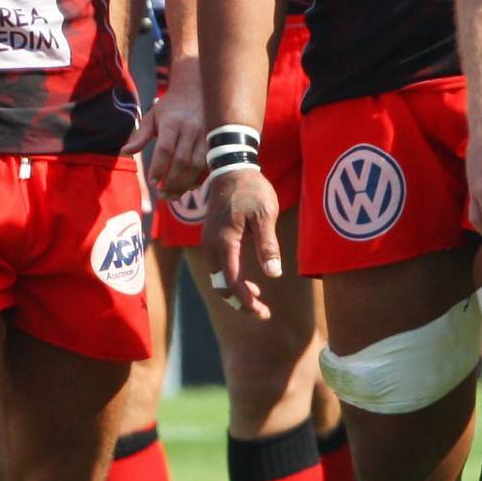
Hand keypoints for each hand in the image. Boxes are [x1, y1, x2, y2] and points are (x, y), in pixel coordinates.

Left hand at [129, 76, 203, 199]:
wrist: (196, 91)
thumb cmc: (170, 108)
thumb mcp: (151, 117)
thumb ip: (139, 136)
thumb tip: (124, 152)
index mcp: (172, 122)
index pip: (165, 148)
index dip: (159, 167)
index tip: (152, 182)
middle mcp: (191, 129)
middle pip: (182, 161)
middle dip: (172, 181)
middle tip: (162, 195)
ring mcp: (205, 136)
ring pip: (197, 165)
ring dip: (185, 184)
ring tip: (172, 195)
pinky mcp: (215, 142)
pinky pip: (209, 164)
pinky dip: (200, 179)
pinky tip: (189, 187)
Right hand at [201, 166, 282, 316]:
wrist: (231, 167)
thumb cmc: (251, 189)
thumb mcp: (265, 215)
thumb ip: (268, 245)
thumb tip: (273, 274)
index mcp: (224, 242)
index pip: (232, 282)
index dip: (246, 302)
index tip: (263, 313)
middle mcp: (211, 245)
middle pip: (220, 285)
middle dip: (239, 302)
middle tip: (262, 312)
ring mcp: (208, 241)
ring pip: (216, 277)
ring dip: (233, 291)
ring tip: (256, 297)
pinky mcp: (211, 237)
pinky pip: (216, 266)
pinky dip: (229, 278)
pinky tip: (246, 280)